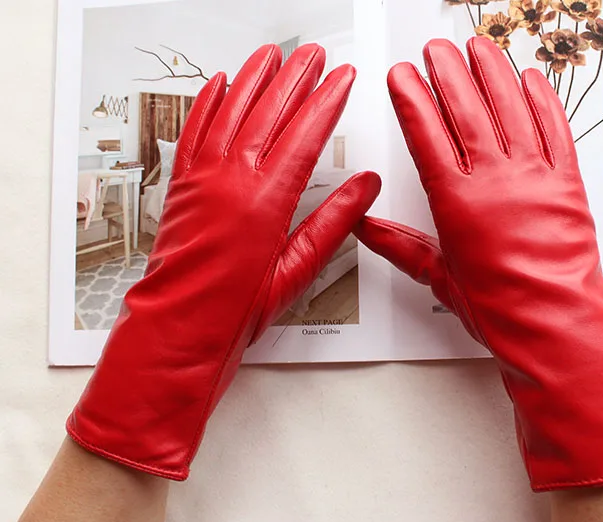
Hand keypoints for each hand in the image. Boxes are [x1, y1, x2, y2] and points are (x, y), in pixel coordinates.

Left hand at [67, 44, 379, 479]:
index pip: (306, 133)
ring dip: (255, 79)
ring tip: (272, 55)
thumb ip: (333, 222)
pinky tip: (219, 84)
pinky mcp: (182, 185)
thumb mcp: (297, 269)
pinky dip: (207, 102)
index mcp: (266, 199)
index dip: (328, 101)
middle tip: (314, 54)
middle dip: (296, 78)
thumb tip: (363, 188)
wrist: (179, 327)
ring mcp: (202, 178)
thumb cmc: (233, 309)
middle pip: (270, 112)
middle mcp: (232, 179)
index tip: (343, 78)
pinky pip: (194, 130)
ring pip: (231, 111)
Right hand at [355, 37, 602, 490]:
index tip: (401, 75)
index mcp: (456, 201)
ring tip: (479, 47)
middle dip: (447, 74)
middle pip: (467, 111)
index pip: (426, 135)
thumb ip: (401, 246)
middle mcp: (494, 181)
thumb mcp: (439, 277)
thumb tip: (366, 227)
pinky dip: (543, 101)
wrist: (553, 327)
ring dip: (492, 73)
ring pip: (510, 109)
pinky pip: (555, 130)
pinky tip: (532, 79)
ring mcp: (534, 177)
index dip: (411, 100)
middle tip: (435, 49)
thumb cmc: (498, 308)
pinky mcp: (567, 183)